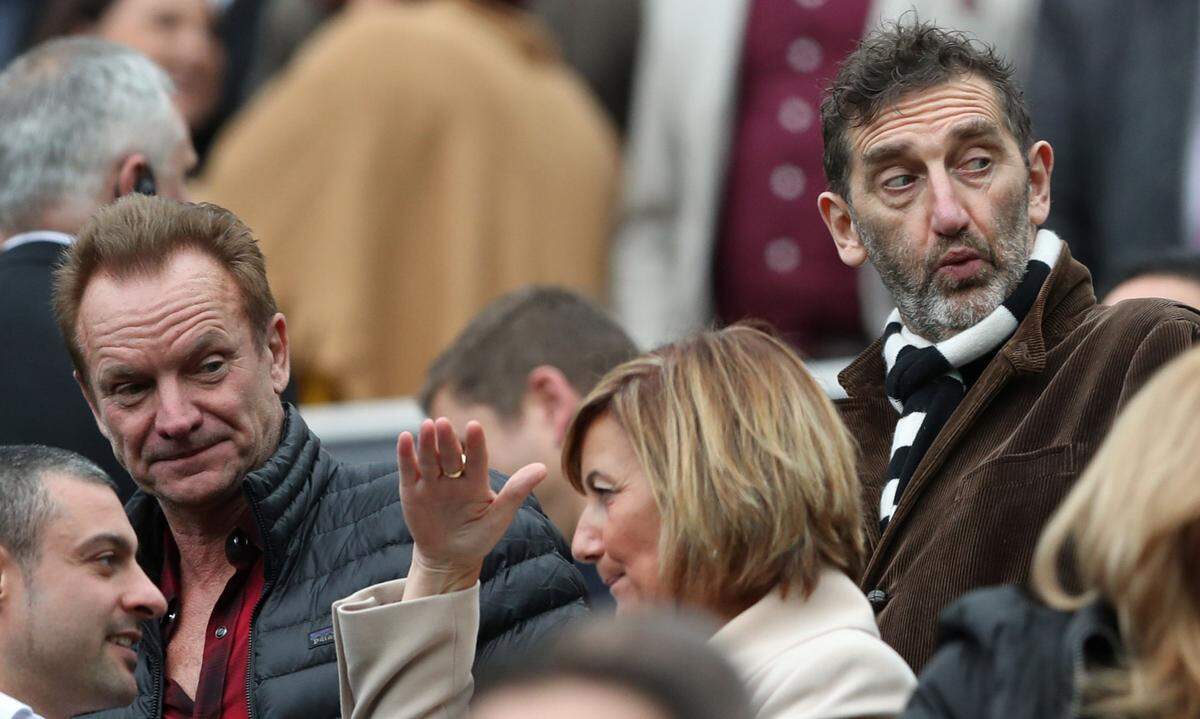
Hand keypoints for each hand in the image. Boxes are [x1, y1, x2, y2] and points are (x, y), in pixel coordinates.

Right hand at [397, 417, 545, 599]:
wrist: (449, 558)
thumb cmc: (479, 537)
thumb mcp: (499, 517)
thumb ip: (516, 492)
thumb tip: (543, 468)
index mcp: (476, 481)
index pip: (477, 459)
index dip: (476, 443)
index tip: (474, 426)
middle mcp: (454, 477)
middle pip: (450, 455)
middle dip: (447, 440)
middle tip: (443, 423)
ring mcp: (432, 483)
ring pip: (429, 459)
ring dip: (427, 443)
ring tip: (427, 426)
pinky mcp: (411, 491)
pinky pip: (408, 471)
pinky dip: (405, 455)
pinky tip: (404, 438)